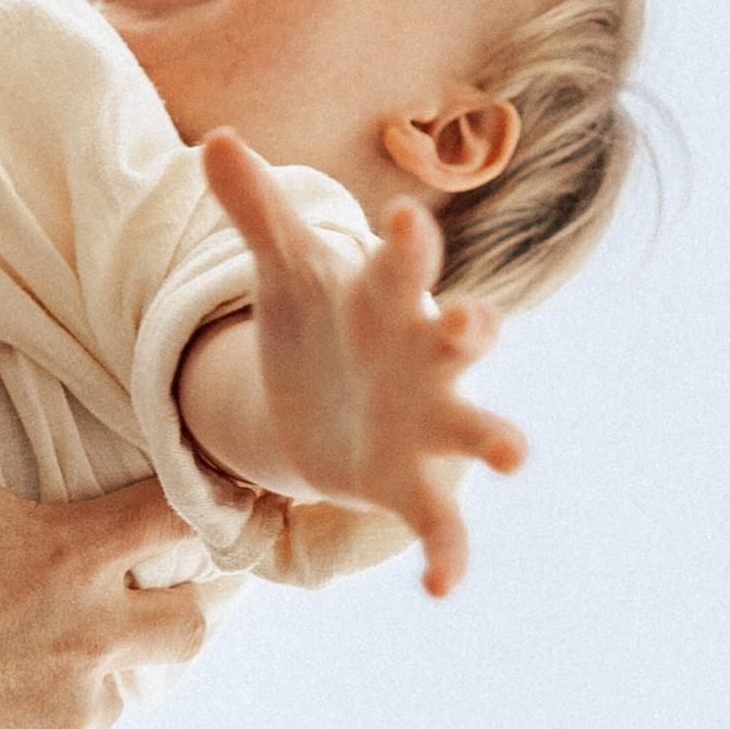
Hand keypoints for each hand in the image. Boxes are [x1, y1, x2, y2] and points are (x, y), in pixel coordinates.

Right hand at [0, 309, 204, 728]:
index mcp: (72, 557)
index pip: (187, 515)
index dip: (218, 498)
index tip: (224, 490)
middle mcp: (93, 641)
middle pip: (193, 622)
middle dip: (189, 599)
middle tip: (155, 581)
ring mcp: (69, 715)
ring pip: (127, 690)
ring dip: (108, 665)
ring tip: (59, 646)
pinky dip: (40, 725)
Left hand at [203, 130, 525, 596]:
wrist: (321, 401)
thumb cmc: (316, 323)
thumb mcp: (282, 274)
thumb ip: (256, 211)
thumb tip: (215, 140)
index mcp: (391, 298)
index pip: (403, 262)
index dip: (405, 243)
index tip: (403, 216)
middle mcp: (426, 355)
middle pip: (460, 337)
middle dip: (473, 329)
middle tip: (480, 322)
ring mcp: (430, 421)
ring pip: (474, 428)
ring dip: (496, 439)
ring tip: (514, 455)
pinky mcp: (413, 483)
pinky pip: (441, 522)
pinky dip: (447, 552)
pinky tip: (440, 588)